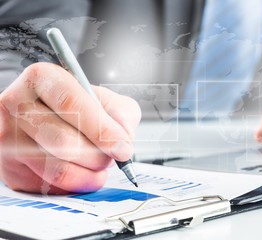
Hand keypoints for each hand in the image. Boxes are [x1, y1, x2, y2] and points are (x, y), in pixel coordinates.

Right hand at [0, 62, 140, 193]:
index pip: (71, 104)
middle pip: (64, 142)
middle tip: (113, 156)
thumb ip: (121, 112)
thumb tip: (123, 138)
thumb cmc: (78, 108)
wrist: (47, 120)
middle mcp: (17, 106)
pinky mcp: (10, 170)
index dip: (101, 129)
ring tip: (99, 163)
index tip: (122, 148)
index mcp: (42, 79)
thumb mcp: (105, 99)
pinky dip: (77, 184)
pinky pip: (51, 188)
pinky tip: (81, 170)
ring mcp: (8, 140)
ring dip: (90, 173)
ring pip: (58, 170)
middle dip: (99, 156)